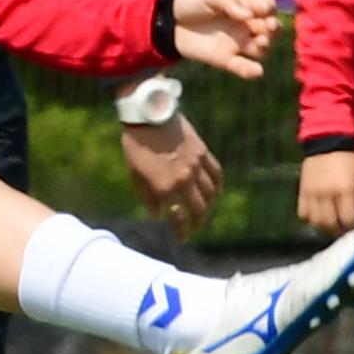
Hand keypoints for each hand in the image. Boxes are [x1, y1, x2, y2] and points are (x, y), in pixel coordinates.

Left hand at [121, 114, 225, 239]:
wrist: (148, 116)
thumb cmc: (136, 145)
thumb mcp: (135, 174)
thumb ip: (148, 197)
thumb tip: (158, 215)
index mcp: (164, 187)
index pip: (178, 217)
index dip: (181, 230)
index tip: (182, 238)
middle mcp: (183, 179)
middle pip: (199, 209)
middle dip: (198, 222)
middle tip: (194, 228)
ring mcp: (196, 165)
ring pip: (211, 194)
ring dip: (209, 207)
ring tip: (205, 213)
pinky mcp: (203, 152)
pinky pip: (216, 174)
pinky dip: (218, 186)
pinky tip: (215, 192)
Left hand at [169, 0, 280, 79]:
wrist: (168, 22)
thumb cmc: (189, 2)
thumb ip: (229, 2)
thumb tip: (247, 14)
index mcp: (244, 5)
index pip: (266, 6)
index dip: (268, 7)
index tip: (262, 8)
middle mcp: (245, 24)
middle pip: (270, 27)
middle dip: (274, 27)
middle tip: (268, 26)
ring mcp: (237, 42)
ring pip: (262, 48)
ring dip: (266, 46)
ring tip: (260, 42)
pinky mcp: (226, 59)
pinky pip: (243, 68)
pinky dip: (251, 71)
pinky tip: (256, 70)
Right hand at [297, 150, 353, 235]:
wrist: (328, 141)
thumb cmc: (350, 159)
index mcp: (345, 190)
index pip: (348, 220)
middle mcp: (326, 194)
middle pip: (330, 224)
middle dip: (339, 232)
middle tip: (345, 231)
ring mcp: (312, 194)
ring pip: (315, 222)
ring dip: (325, 229)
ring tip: (333, 226)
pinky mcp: (302, 191)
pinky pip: (303, 213)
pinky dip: (311, 219)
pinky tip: (319, 216)